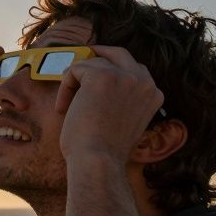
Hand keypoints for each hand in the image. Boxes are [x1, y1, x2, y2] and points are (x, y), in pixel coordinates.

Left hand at [56, 45, 164, 164]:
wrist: (98, 162)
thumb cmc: (105, 152)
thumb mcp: (123, 122)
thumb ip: (121, 101)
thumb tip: (100, 88)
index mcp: (154, 94)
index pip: (135, 70)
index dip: (112, 71)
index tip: (94, 78)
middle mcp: (144, 82)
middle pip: (119, 54)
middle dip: (98, 54)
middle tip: (79, 62)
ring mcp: (125, 76)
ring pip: (92, 64)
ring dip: (74, 83)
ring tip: (66, 107)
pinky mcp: (102, 75)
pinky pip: (75, 69)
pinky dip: (64, 87)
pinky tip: (62, 108)